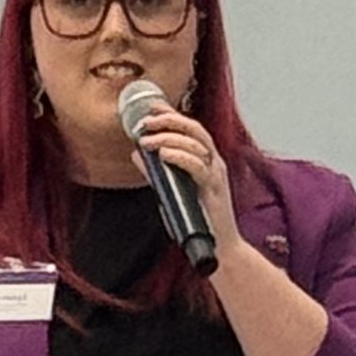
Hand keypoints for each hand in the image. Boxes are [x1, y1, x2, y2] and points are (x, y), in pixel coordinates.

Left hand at [132, 99, 234, 239]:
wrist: (219, 248)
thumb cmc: (198, 220)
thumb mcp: (171, 191)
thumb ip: (156, 172)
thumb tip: (136, 154)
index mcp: (206, 160)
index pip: (190, 129)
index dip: (171, 114)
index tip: (151, 107)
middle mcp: (214, 163)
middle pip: (195, 130)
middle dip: (169, 121)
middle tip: (145, 122)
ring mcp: (216, 175)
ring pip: (196, 144)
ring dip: (168, 138)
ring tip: (147, 140)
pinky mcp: (214, 189)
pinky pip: (197, 166)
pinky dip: (180, 157)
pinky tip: (164, 155)